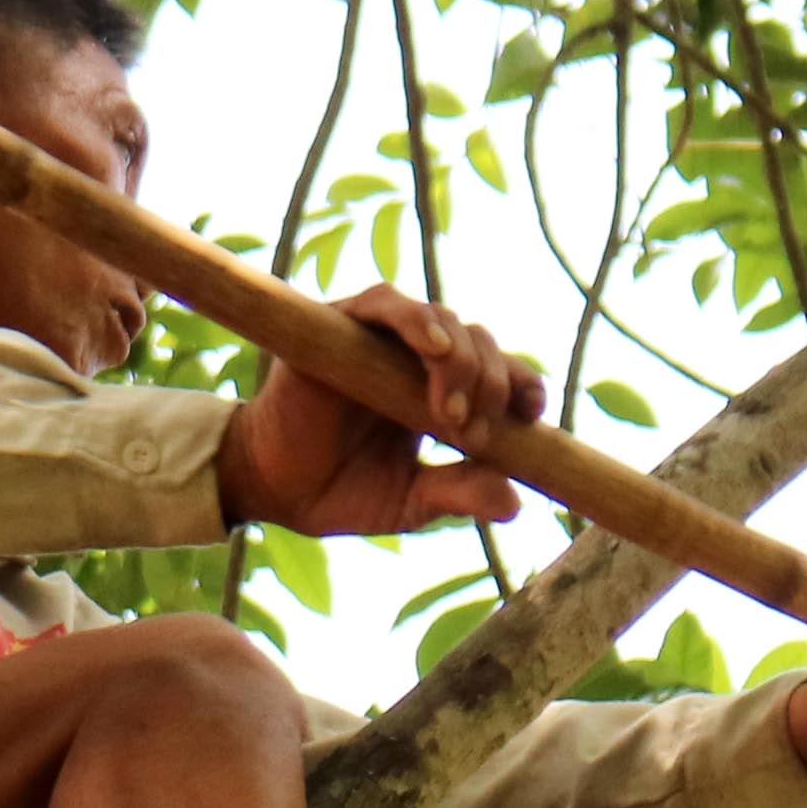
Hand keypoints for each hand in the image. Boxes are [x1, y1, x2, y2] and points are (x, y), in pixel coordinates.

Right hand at [214, 286, 541, 536]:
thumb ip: (459, 494)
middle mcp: (415, 357)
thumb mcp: (411, 501)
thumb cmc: (340, 493)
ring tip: (452, 410)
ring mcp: (380, 337)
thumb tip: (516, 506)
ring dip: (460, 359)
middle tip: (470, 432)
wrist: (273, 491)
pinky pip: (387, 302)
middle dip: (490, 382)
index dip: (524, 384)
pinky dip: (416, 319)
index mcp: (441, 392)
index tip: (532, 416)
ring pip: (442, 319)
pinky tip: (434, 348)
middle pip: (478, 342)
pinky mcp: (340, 323)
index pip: (500, 371)